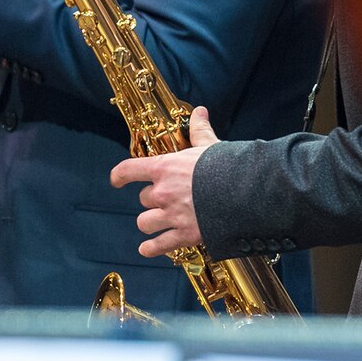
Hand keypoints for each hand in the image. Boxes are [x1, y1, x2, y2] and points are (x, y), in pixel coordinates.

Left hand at [110, 107, 219, 256]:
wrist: (245, 192)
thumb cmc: (226, 166)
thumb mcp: (210, 145)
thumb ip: (199, 129)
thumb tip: (200, 111)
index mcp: (165, 168)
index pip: (129, 170)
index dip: (119, 175)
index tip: (116, 180)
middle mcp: (163, 192)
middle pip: (143, 199)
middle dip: (153, 200)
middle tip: (167, 198)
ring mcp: (172, 215)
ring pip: (145, 222)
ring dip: (150, 222)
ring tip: (159, 221)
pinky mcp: (184, 235)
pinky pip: (159, 245)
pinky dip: (152, 248)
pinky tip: (146, 249)